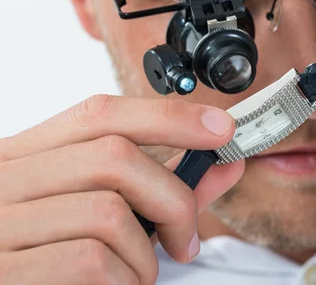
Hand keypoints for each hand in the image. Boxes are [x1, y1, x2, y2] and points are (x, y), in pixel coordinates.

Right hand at [0, 95, 243, 284]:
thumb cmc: (64, 257)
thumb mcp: (111, 213)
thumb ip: (165, 185)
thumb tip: (226, 163)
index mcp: (29, 155)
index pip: (100, 113)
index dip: (168, 116)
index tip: (220, 129)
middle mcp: (6, 178)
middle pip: (115, 157)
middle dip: (173, 199)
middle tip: (187, 240)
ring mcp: (2, 223)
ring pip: (109, 212)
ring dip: (144, 254)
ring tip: (136, 275)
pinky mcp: (6, 270)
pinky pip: (91, 260)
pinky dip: (124, 279)